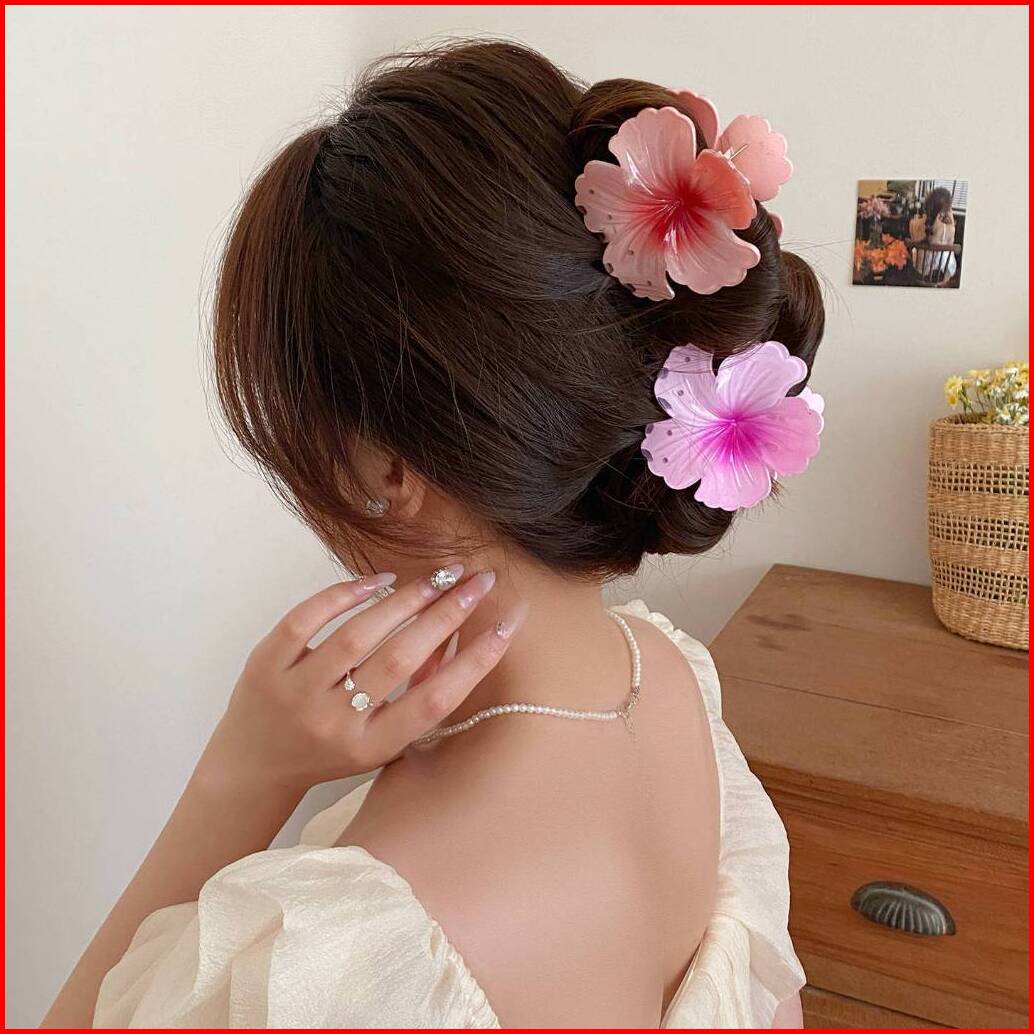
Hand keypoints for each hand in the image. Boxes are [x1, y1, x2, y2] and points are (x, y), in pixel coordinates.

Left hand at [195, 565, 525, 792]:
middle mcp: (334, 722)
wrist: (253, 767)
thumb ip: (415, 697)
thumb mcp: (379, 742)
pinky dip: (345, 593)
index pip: (433, 701)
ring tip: (439, 577)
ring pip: (357, 635)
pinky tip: (379, 579)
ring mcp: (295, 692)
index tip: (508, 622)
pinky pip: (307, 618)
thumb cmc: (330, 751)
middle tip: (478, 581)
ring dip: (406, 599)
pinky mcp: (265, 664)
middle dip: (446, 614)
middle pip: (399, 660)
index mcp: (371, 747)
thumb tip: (455, 636)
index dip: (476, 660)